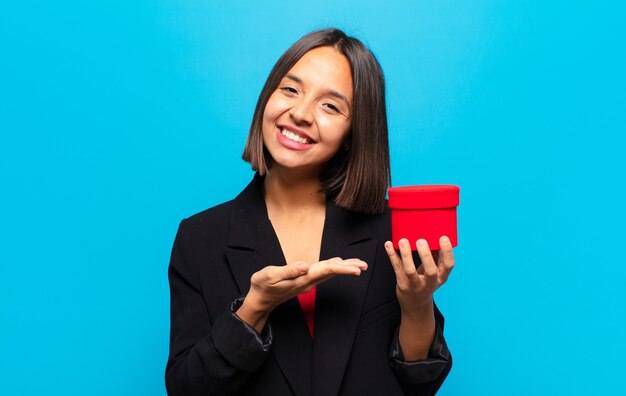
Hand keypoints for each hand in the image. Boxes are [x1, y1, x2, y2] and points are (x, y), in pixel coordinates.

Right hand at [237, 257, 366, 331]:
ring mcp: (307, 282)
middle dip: (349, 268)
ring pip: (329, 273)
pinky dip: (333, 268)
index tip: (357, 268)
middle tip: (364, 265)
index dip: (342, 268)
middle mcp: (308, 281)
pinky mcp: (304, 281)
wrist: (259, 300)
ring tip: (358, 265)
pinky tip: (338, 264)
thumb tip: (305, 265)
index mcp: (302, 278)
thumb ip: (288, 270)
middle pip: (332, 272)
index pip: (326, 270)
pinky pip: (323, 273)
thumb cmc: (262, 286)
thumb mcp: (270, 276)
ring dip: (344, 268)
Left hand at [384, 236, 454, 314]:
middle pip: (430, 271)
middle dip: (426, 256)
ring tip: (403, 241)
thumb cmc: (426, 281)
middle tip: (421, 240)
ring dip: (406, 255)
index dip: (447, 252)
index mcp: (441, 277)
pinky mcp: (402, 283)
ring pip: (410, 271)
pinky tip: (389, 244)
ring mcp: (415, 284)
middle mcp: (430, 283)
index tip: (443, 238)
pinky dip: (392, 255)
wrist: (415, 303)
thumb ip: (435, 255)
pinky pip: (397, 268)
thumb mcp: (435, 271)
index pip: (448, 265)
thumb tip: (433, 234)